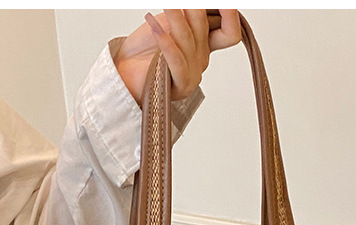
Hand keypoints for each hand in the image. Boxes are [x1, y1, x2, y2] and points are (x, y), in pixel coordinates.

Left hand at [114, 9, 241, 104]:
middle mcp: (201, 59)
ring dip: (173, 15)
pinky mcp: (179, 85)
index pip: (230, 32)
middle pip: (203, 26)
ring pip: (186, 36)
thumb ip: (190, 13)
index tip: (220, 1)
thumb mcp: (172, 22)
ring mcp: (192, 74)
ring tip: (163, 4)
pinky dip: (164, 39)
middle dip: (191, 7)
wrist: (125, 74)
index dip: (229, 14)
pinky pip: (175, 58)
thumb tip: (198, 4)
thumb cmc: (145, 49)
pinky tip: (153, 25)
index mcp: (205, 45)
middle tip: (177, 0)